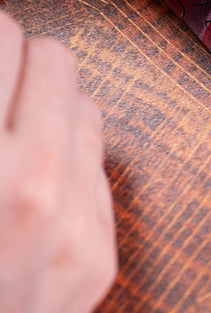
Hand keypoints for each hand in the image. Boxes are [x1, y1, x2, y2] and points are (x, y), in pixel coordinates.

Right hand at [0, 11, 116, 312]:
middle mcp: (28, 189)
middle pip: (49, 57)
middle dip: (8, 56)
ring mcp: (74, 226)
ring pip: (83, 100)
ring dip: (42, 98)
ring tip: (2, 118)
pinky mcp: (99, 256)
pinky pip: (97, 158)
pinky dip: (65, 147)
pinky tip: (27, 165)